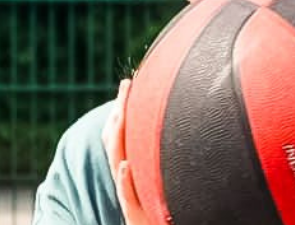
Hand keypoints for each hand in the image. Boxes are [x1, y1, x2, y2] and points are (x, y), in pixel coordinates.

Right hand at [102, 79, 158, 224]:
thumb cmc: (163, 210)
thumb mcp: (161, 179)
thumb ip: (160, 157)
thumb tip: (177, 128)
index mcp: (133, 169)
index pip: (122, 135)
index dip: (122, 110)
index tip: (129, 82)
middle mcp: (128, 178)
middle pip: (116, 142)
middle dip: (119, 113)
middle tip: (126, 84)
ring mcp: (129, 195)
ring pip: (117, 164)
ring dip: (118, 138)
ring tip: (119, 113)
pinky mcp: (136, 214)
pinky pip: (128, 196)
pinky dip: (126, 181)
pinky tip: (126, 165)